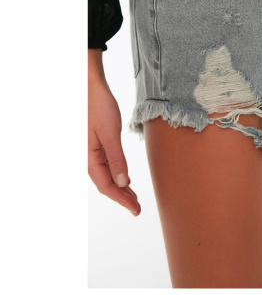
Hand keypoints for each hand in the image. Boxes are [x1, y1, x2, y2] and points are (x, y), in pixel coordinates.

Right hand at [88, 77, 140, 216]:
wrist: (91, 87)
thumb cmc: (99, 107)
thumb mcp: (110, 134)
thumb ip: (116, 159)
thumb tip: (122, 182)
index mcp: (89, 158)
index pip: (106, 186)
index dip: (121, 200)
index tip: (135, 210)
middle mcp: (89, 157)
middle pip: (106, 183)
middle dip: (122, 197)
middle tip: (138, 209)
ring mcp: (92, 151)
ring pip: (107, 175)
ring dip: (120, 187)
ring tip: (134, 198)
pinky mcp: (97, 144)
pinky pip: (107, 165)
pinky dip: (118, 175)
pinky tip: (125, 179)